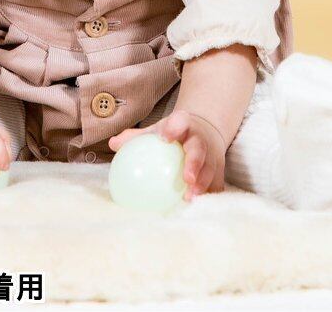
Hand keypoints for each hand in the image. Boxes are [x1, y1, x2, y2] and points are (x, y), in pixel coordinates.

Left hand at [108, 109, 226, 200]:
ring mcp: (213, 155)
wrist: (204, 132)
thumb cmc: (172, 134)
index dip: (174, 127)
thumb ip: (135, 137)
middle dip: (195, 163)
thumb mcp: (156, 130)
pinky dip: (207, 196)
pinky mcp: (219, 171)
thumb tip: (112, 144)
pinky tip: (195, 210)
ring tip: (190, 198)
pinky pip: (215, 185)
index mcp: (185, 124)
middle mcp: (201, 139)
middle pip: (199, 149)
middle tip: (186, 179)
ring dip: (202, 184)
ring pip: (210, 169)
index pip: (181, 121)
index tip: (164, 138)